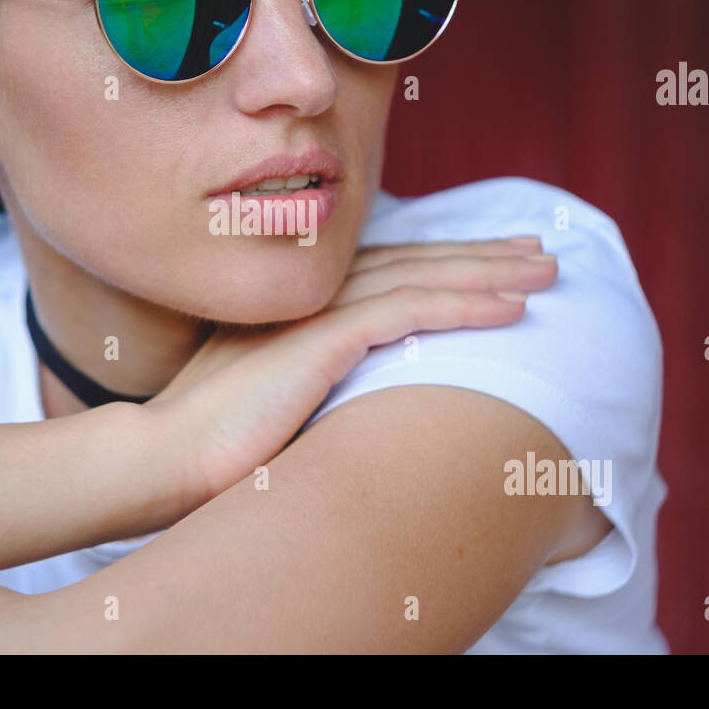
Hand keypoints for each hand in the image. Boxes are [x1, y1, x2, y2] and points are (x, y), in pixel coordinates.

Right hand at [146, 237, 557, 509]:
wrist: (161, 459)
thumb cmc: (209, 445)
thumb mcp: (268, 397)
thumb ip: (312, 377)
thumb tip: (363, 391)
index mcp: (297, 305)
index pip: (385, 270)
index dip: (442, 260)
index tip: (493, 260)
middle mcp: (309, 297)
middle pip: (412, 261)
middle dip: (481, 253)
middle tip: (538, 250)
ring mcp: (313, 313)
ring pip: (420, 277)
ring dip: (489, 272)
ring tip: (547, 270)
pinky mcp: (320, 339)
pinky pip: (408, 312)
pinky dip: (463, 305)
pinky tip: (511, 308)